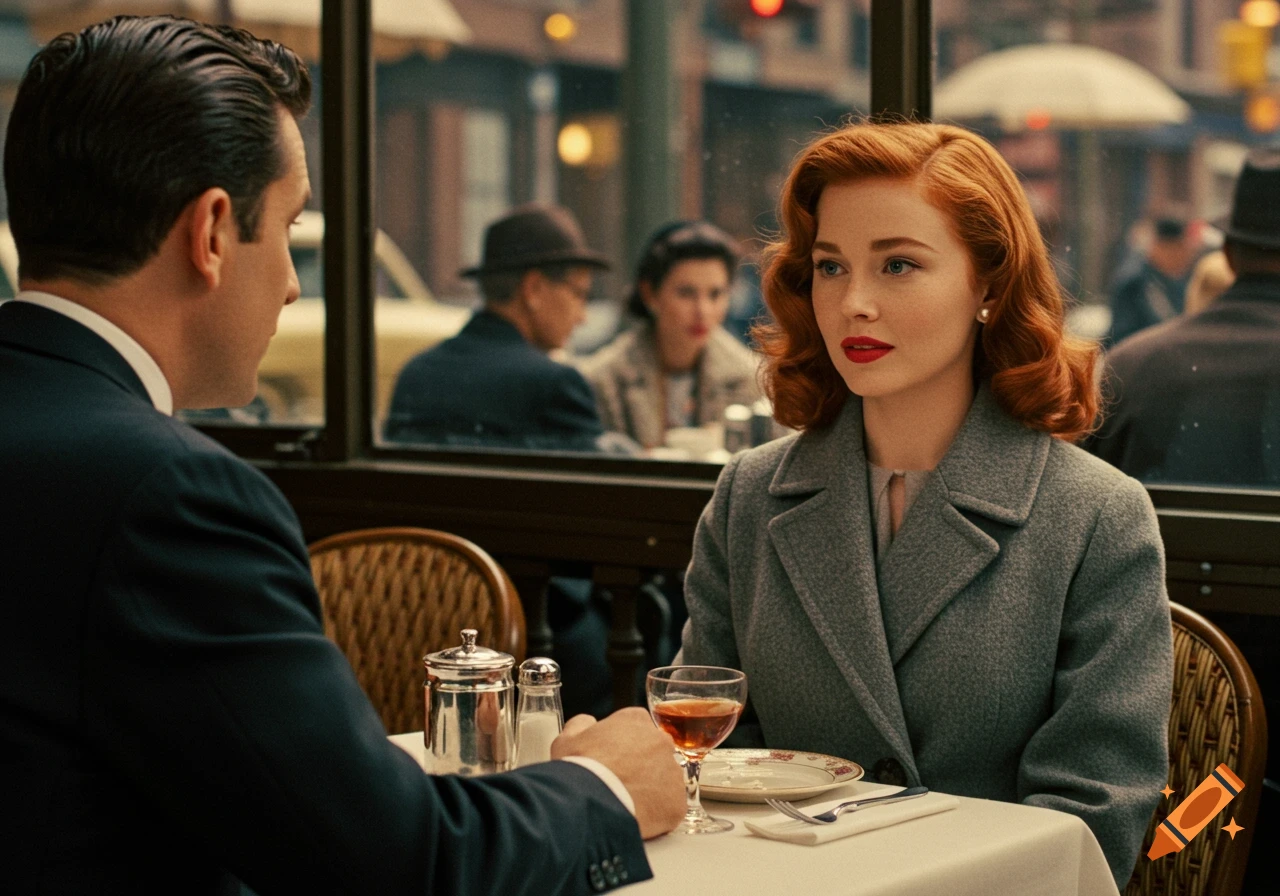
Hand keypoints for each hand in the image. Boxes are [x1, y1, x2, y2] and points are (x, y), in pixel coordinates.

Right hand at [551, 707, 684, 837]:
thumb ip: (581, 725)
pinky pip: (669, 807)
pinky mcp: (677, 802)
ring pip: (665, 781)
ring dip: (650, 790)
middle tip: (619, 782)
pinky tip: (635, 817)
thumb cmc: (577, 770)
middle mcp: (660, 741)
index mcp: (635, 720)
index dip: (621, 746)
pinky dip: (657, 814)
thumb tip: (587, 723)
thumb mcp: (567, 739)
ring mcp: (672, 772)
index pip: (635, 728)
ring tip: (625, 803)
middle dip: (641, 766)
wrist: (588, 804)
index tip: (612, 760)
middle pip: (654, 752)